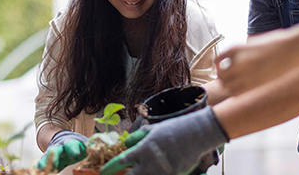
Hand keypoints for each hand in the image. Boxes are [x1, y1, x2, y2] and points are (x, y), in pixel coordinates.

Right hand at [34, 131, 87, 171]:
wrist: (63, 140)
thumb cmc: (77, 145)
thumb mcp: (85, 145)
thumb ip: (91, 148)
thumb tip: (103, 149)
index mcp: (72, 142)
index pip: (73, 145)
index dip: (74, 149)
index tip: (75, 155)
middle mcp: (60, 146)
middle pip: (57, 149)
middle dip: (55, 155)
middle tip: (54, 162)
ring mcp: (52, 152)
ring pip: (47, 156)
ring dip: (45, 162)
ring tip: (41, 168)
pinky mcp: (46, 158)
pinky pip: (42, 162)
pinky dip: (39, 166)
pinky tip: (37, 170)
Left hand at [100, 107, 227, 174]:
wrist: (196, 134)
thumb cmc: (175, 129)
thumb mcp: (154, 129)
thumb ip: (139, 137)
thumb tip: (127, 142)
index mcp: (143, 148)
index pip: (121, 161)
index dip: (109, 168)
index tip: (102, 172)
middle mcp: (150, 162)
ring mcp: (161, 172)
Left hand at [215, 30, 294, 94]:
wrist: (291, 49)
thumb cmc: (275, 44)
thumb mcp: (253, 43)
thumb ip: (242, 52)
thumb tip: (234, 59)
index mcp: (236, 48)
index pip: (217, 60)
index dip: (218, 65)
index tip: (224, 67)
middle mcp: (238, 61)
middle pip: (220, 75)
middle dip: (222, 77)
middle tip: (229, 78)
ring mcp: (246, 73)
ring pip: (226, 86)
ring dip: (228, 86)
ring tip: (236, 84)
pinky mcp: (255, 84)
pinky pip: (237, 93)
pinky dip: (236, 92)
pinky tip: (244, 88)